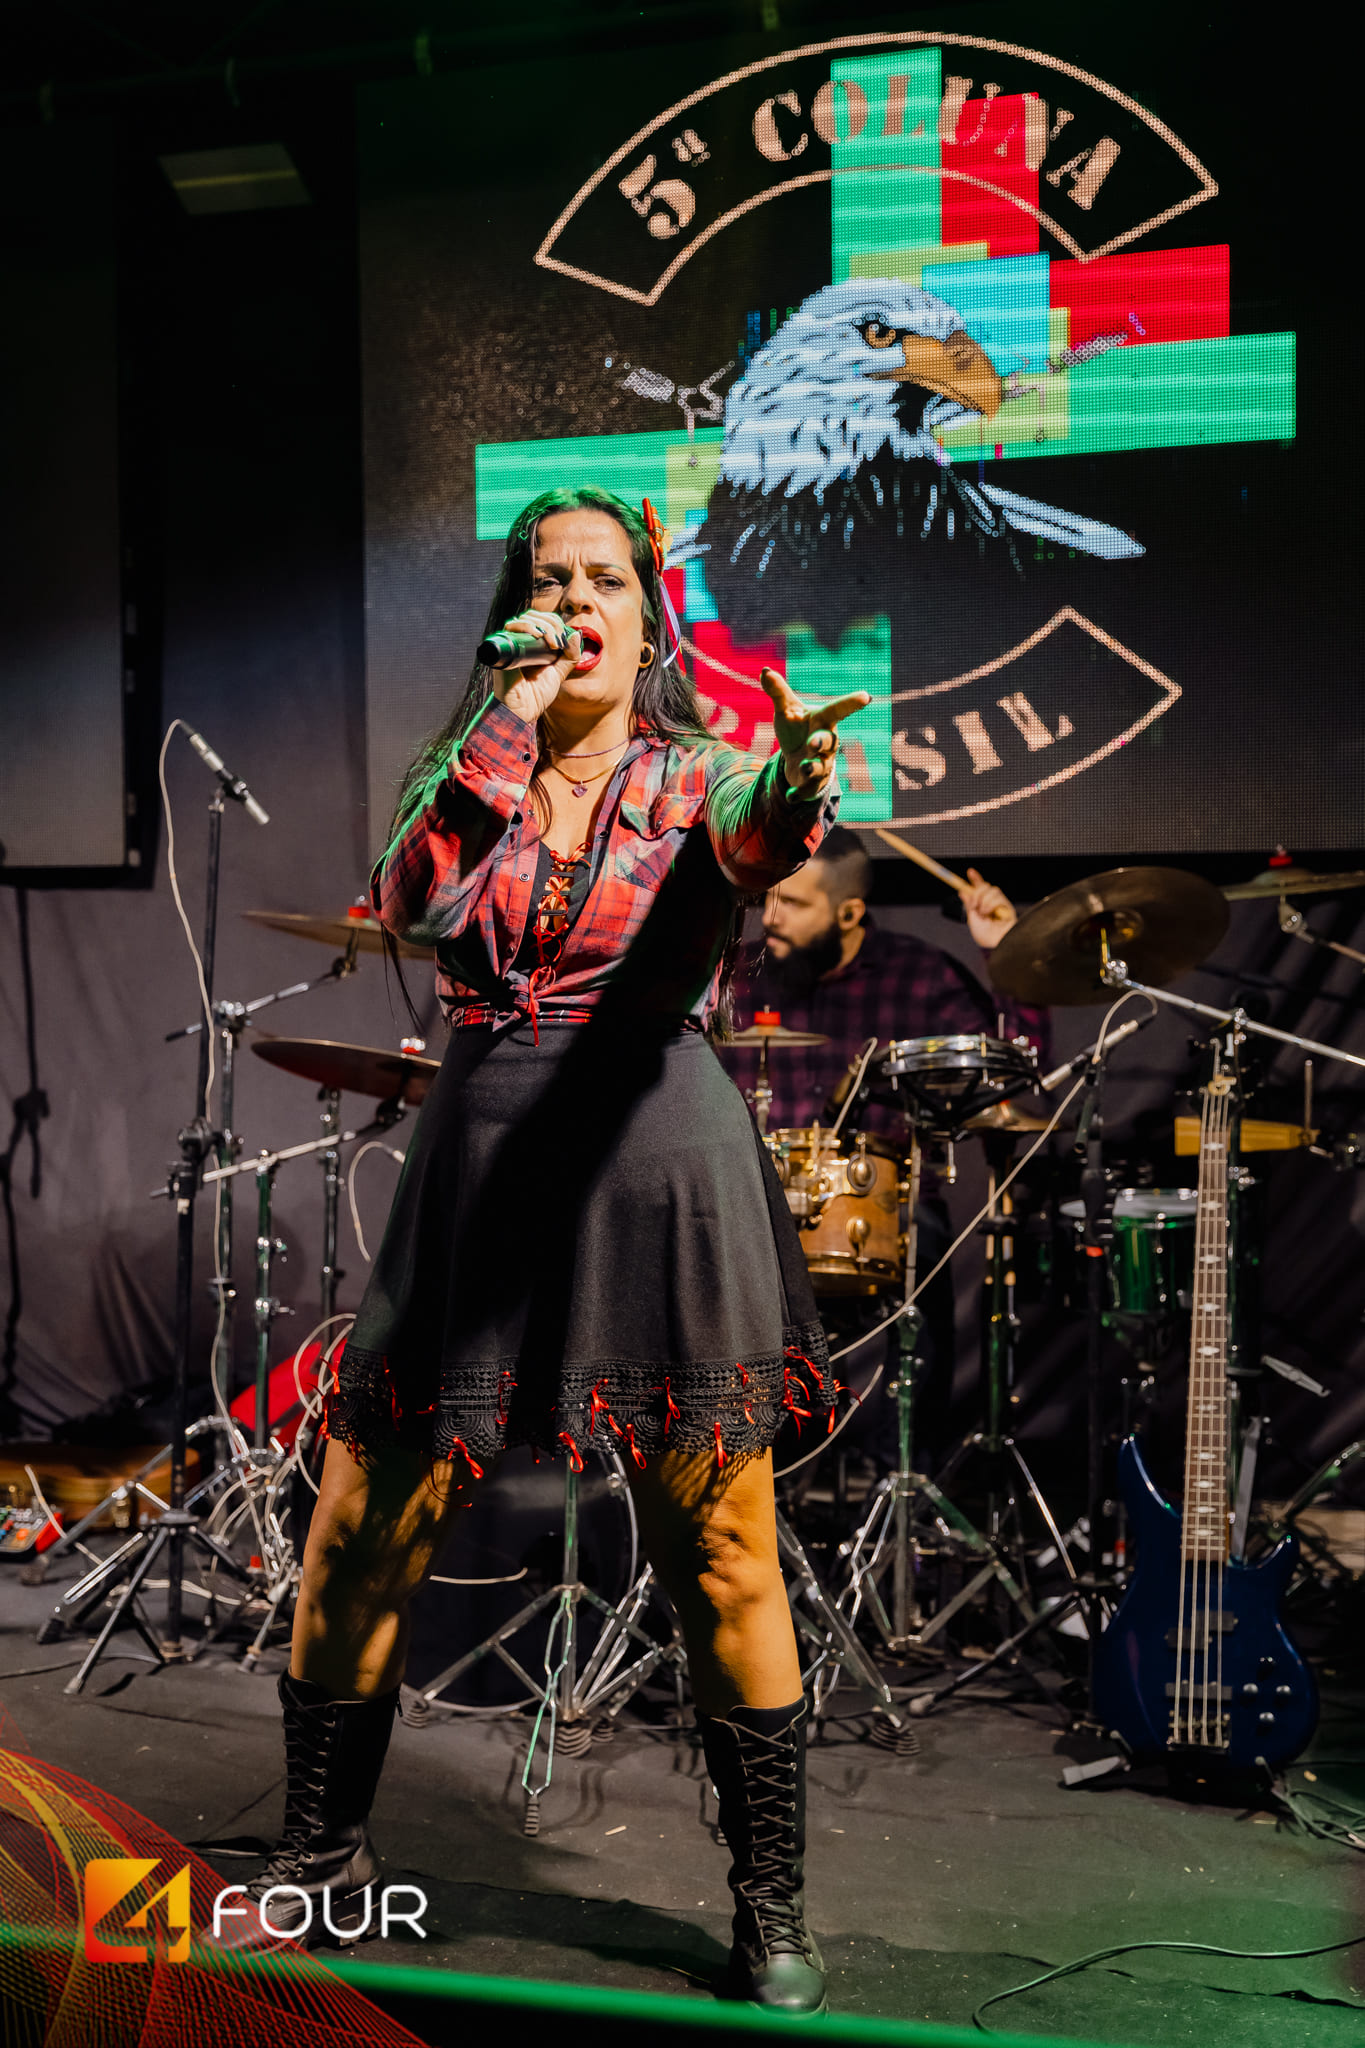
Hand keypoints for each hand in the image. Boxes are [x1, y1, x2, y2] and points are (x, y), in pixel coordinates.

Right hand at [489, 611, 581, 724]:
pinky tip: (537, 635)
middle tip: (558, 641)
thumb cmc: (537, 695)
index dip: (555, 624)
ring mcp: (510, 644)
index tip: (564, 640)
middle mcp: (519, 641)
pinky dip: (525, 627)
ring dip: (541, 625)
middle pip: (534, 616)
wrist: (522, 711)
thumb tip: (577, 634)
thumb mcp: (559, 673)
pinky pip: (510, 628)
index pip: (542, 620)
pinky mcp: (502, 649)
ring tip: (551, 642)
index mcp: (531, 645)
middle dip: (550, 624)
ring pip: (524, 619)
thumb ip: (570, 657)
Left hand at [760, 667, 870, 797]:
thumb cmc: (797, 728)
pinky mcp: (812, 782)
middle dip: (822, 741)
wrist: (797, 757)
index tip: (866, 696)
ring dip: (813, 767)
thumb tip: (764, 671)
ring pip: (821, 766)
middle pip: (830, 741)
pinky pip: (808, 789)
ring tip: (804, 766)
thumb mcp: (787, 710)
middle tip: (814, 741)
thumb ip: (778, 692)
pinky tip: (790, 798)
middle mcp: (827, 742)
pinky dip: (798, 793)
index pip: (838, 709)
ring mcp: (821, 763)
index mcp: (823, 720)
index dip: (851, 703)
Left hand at [961, 867, 1015, 949]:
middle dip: (977, 892)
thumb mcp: (972, 919)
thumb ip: (969, 905)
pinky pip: (998, 897)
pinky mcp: (1008, 907)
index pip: (980, 889)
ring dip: (984, 900)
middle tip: (974, 904)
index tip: (970, 871)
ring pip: (992, 890)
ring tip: (983, 913)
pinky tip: (990, 914)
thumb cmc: (985, 936)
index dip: (976, 879)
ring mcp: (1001, 904)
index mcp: (982, 906)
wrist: (996, 943)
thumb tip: (962, 892)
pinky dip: (991, 904)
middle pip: (986, 886)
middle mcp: (992, 903)